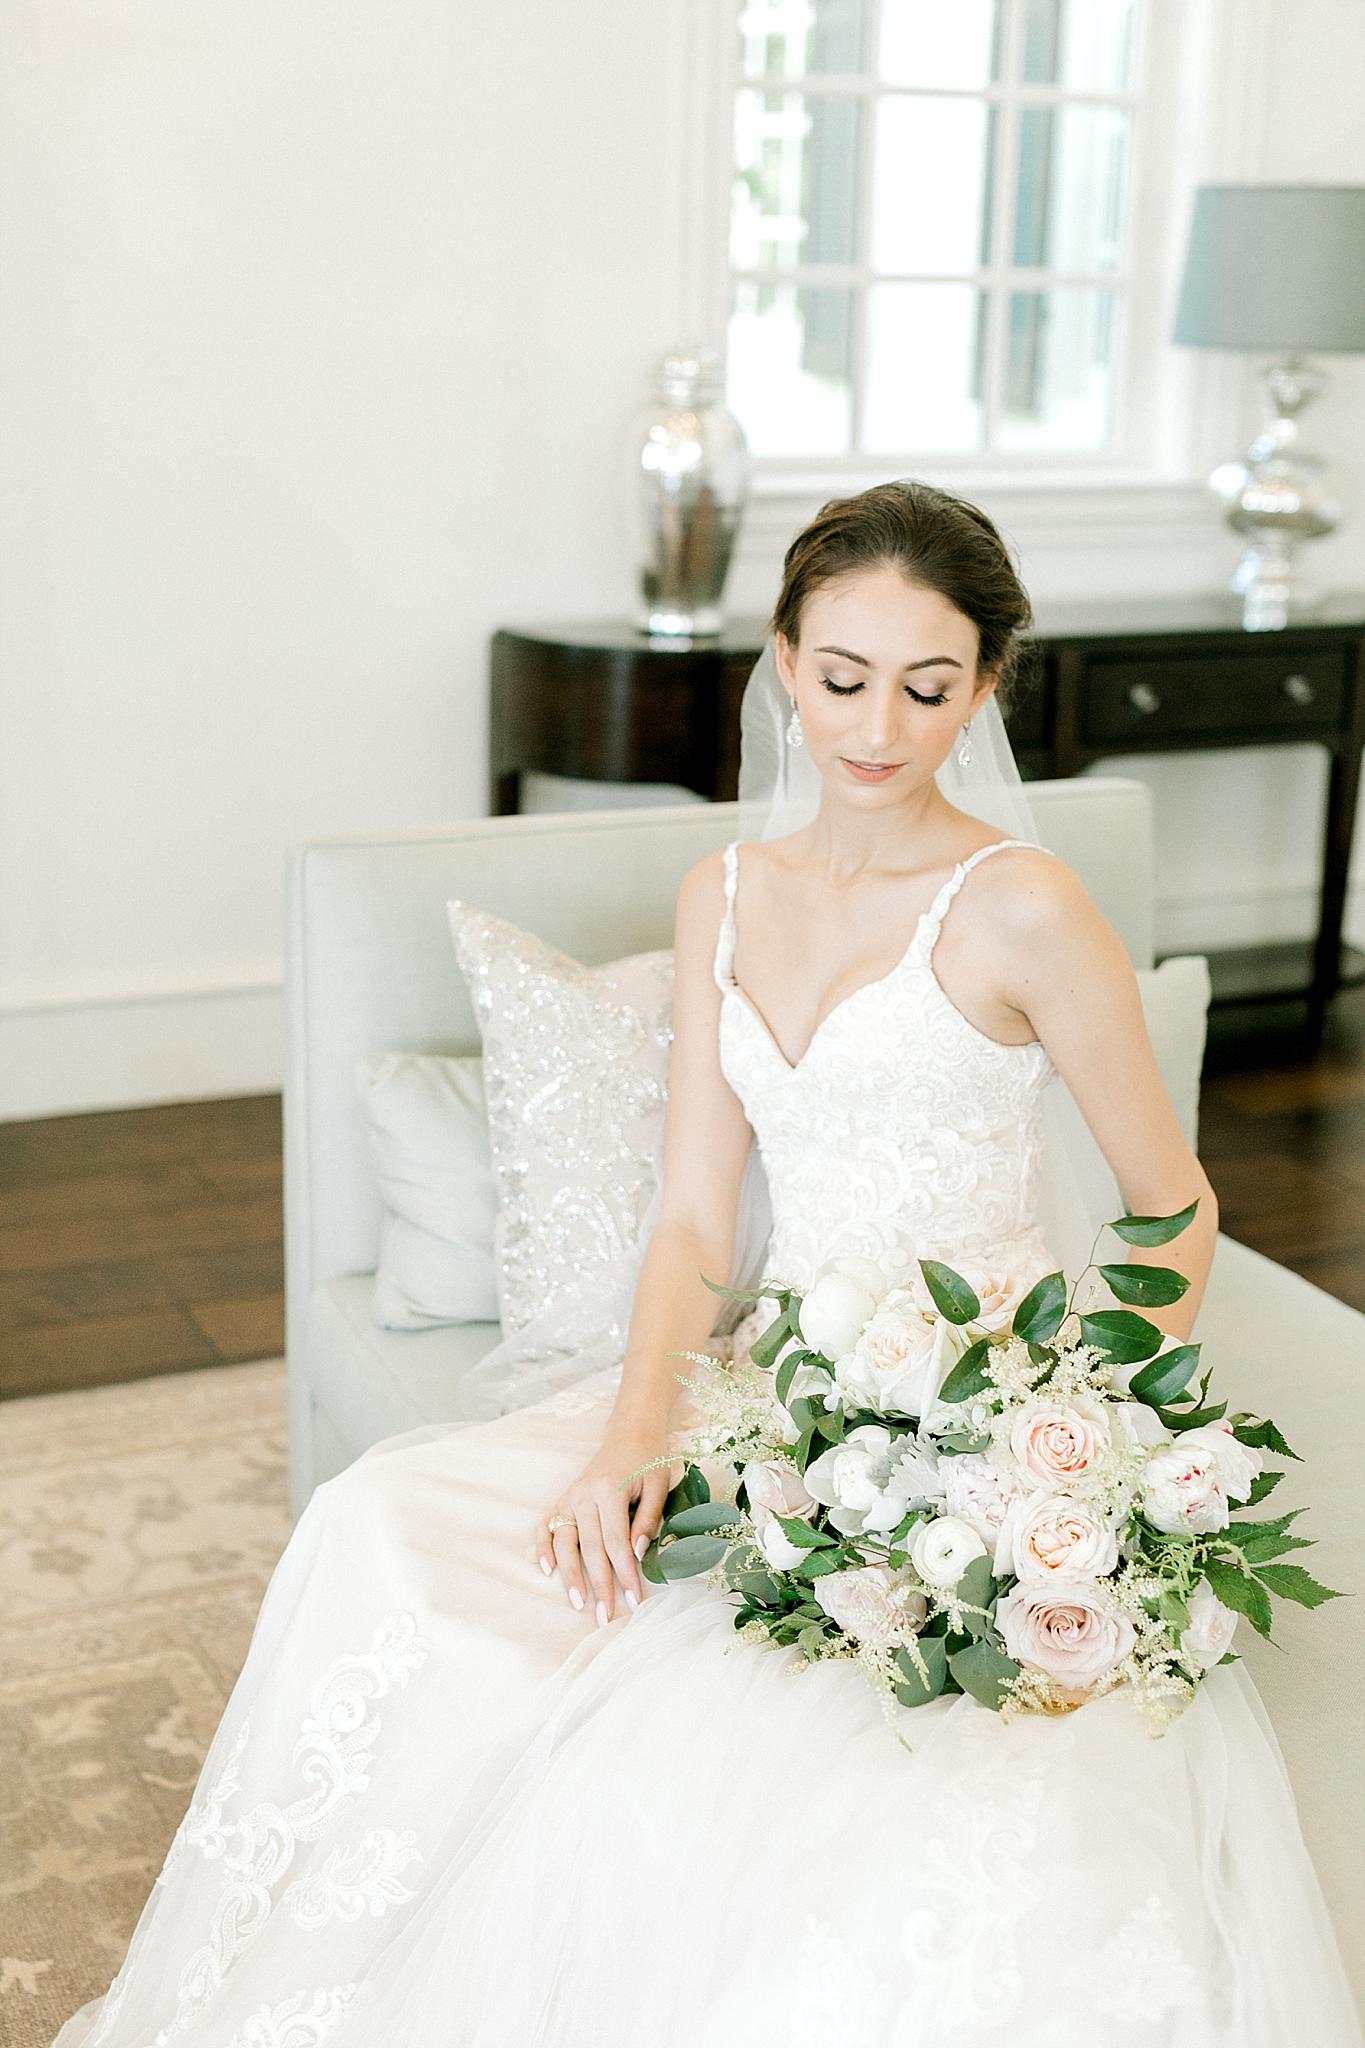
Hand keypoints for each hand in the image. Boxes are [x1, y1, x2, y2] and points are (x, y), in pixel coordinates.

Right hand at [534, 1416, 672, 1625]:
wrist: (631, 1431)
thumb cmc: (650, 1459)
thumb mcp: (659, 1485)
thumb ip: (648, 1519)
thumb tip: (636, 1553)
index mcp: (610, 1489)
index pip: (616, 1543)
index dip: (624, 1574)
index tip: (633, 1601)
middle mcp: (584, 1493)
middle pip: (590, 1548)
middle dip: (599, 1585)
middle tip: (605, 1617)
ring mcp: (570, 1496)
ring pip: (565, 1542)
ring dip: (570, 1575)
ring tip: (577, 1604)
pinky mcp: (564, 1498)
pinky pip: (547, 1524)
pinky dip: (543, 1547)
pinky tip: (546, 1570)